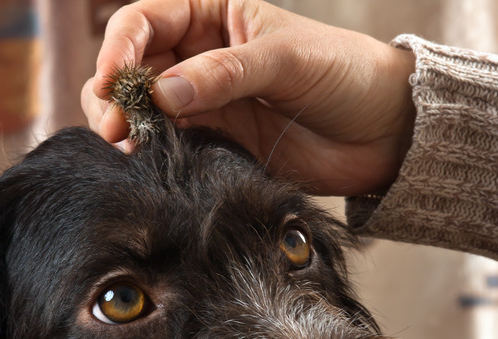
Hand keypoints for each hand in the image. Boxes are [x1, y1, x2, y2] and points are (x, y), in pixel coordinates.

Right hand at [81, 0, 416, 195]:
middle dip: (114, 94)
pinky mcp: (217, 142)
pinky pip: (171, 146)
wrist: (383, 132)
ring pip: (144, 111)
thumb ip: (225, 74)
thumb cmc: (345, 74)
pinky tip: (148, 165)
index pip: (145, 21)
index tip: (113, 83)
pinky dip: (153, 155)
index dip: (119, 48)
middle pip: (133, 68)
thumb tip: (161, 95)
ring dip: (127, 128)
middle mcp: (200, 57)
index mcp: (213, 14)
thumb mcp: (286, 60)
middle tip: (117, 126)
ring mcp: (207, 102)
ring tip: (127, 148)